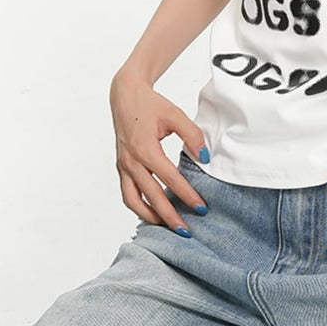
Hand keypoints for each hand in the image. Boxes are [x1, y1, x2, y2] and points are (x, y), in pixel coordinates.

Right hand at [109, 68, 208, 231]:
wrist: (125, 96)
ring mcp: (123, 166)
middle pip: (152, 196)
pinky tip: (152, 213)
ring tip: (168, 226)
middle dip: (170, 216)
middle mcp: (131, 161)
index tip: (202, 208)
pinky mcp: (121, 167)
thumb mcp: (175, 115)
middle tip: (186, 230)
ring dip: (150, 216)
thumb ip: (193, 136)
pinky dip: (138, 206)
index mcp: (145, 149)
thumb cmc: (150, 105)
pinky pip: (127, 193)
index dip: (187, 195)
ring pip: (133, 200)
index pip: (169, 179)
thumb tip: (206, 159)